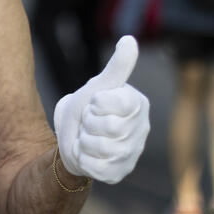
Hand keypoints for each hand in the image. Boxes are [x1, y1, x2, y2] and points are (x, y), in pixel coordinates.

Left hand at [53, 35, 149, 183]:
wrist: (71, 135)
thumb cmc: (87, 107)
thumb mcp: (98, 85)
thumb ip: (117, 67)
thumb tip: (130, 40)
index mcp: (138, 105)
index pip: (117, 104)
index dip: (97, 103)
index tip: (95, 103)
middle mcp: (141, 130)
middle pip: (110, 127)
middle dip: (89, 122)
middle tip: (89, 122)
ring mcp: (132, 153)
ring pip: (102, 148)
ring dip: (84, 140)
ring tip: (87, 137)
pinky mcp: (119, 173)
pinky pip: (96, 167)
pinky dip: (83, 158)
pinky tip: (86, 154)